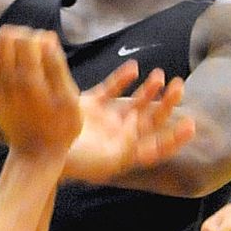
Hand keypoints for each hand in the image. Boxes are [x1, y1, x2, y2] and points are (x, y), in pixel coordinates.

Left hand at [0, 26, 81, 156]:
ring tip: (16, 51)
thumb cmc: (60, 128)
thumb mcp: (70, 100)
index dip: (37, 36)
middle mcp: (8, 82)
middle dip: (20, 35)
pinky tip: (0, 61)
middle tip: (32, 48)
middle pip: (5, 38)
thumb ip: (57, 67)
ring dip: (2, 43)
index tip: (47, 48)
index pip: (25, 38)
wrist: (36, 155)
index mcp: (31, 81)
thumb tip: (47, 38)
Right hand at [65, 63, 194, 184]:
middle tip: (179, 86)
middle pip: (151, 120)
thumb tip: (149, 139)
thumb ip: (129, 149)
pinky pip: (110, 89)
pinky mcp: (90, 105)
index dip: (175, 138)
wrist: (39, 150)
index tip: (190, 125)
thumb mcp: (106, 161)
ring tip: (160, 76)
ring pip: (134, 104)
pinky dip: (122, 78)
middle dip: (167, 105)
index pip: (157, 148)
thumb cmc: (73, 162)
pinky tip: (133, 68)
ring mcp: (105, 120)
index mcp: (125, 153)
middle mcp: (119, 136)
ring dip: (149, 90)